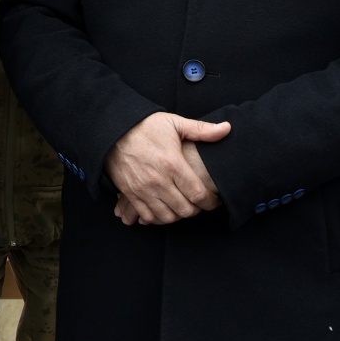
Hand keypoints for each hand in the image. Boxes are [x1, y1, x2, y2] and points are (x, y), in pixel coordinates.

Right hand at [104, 112, 229, 225]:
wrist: (111, 129)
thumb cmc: (144, 126)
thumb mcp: (174, 123)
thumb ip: (202, 130)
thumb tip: (227, 129)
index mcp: (172, 163)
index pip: (199, 195)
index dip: (211, 202)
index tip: (214, 199)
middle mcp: (158, 180)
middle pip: (186, 210)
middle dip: (196, 209)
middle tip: (198, 202)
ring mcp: (142, 189)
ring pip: (168, 216)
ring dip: (178, 214)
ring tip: (182, 205)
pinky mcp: (130, 193)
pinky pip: (148, 216)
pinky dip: (159, 217)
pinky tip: (164, 208)